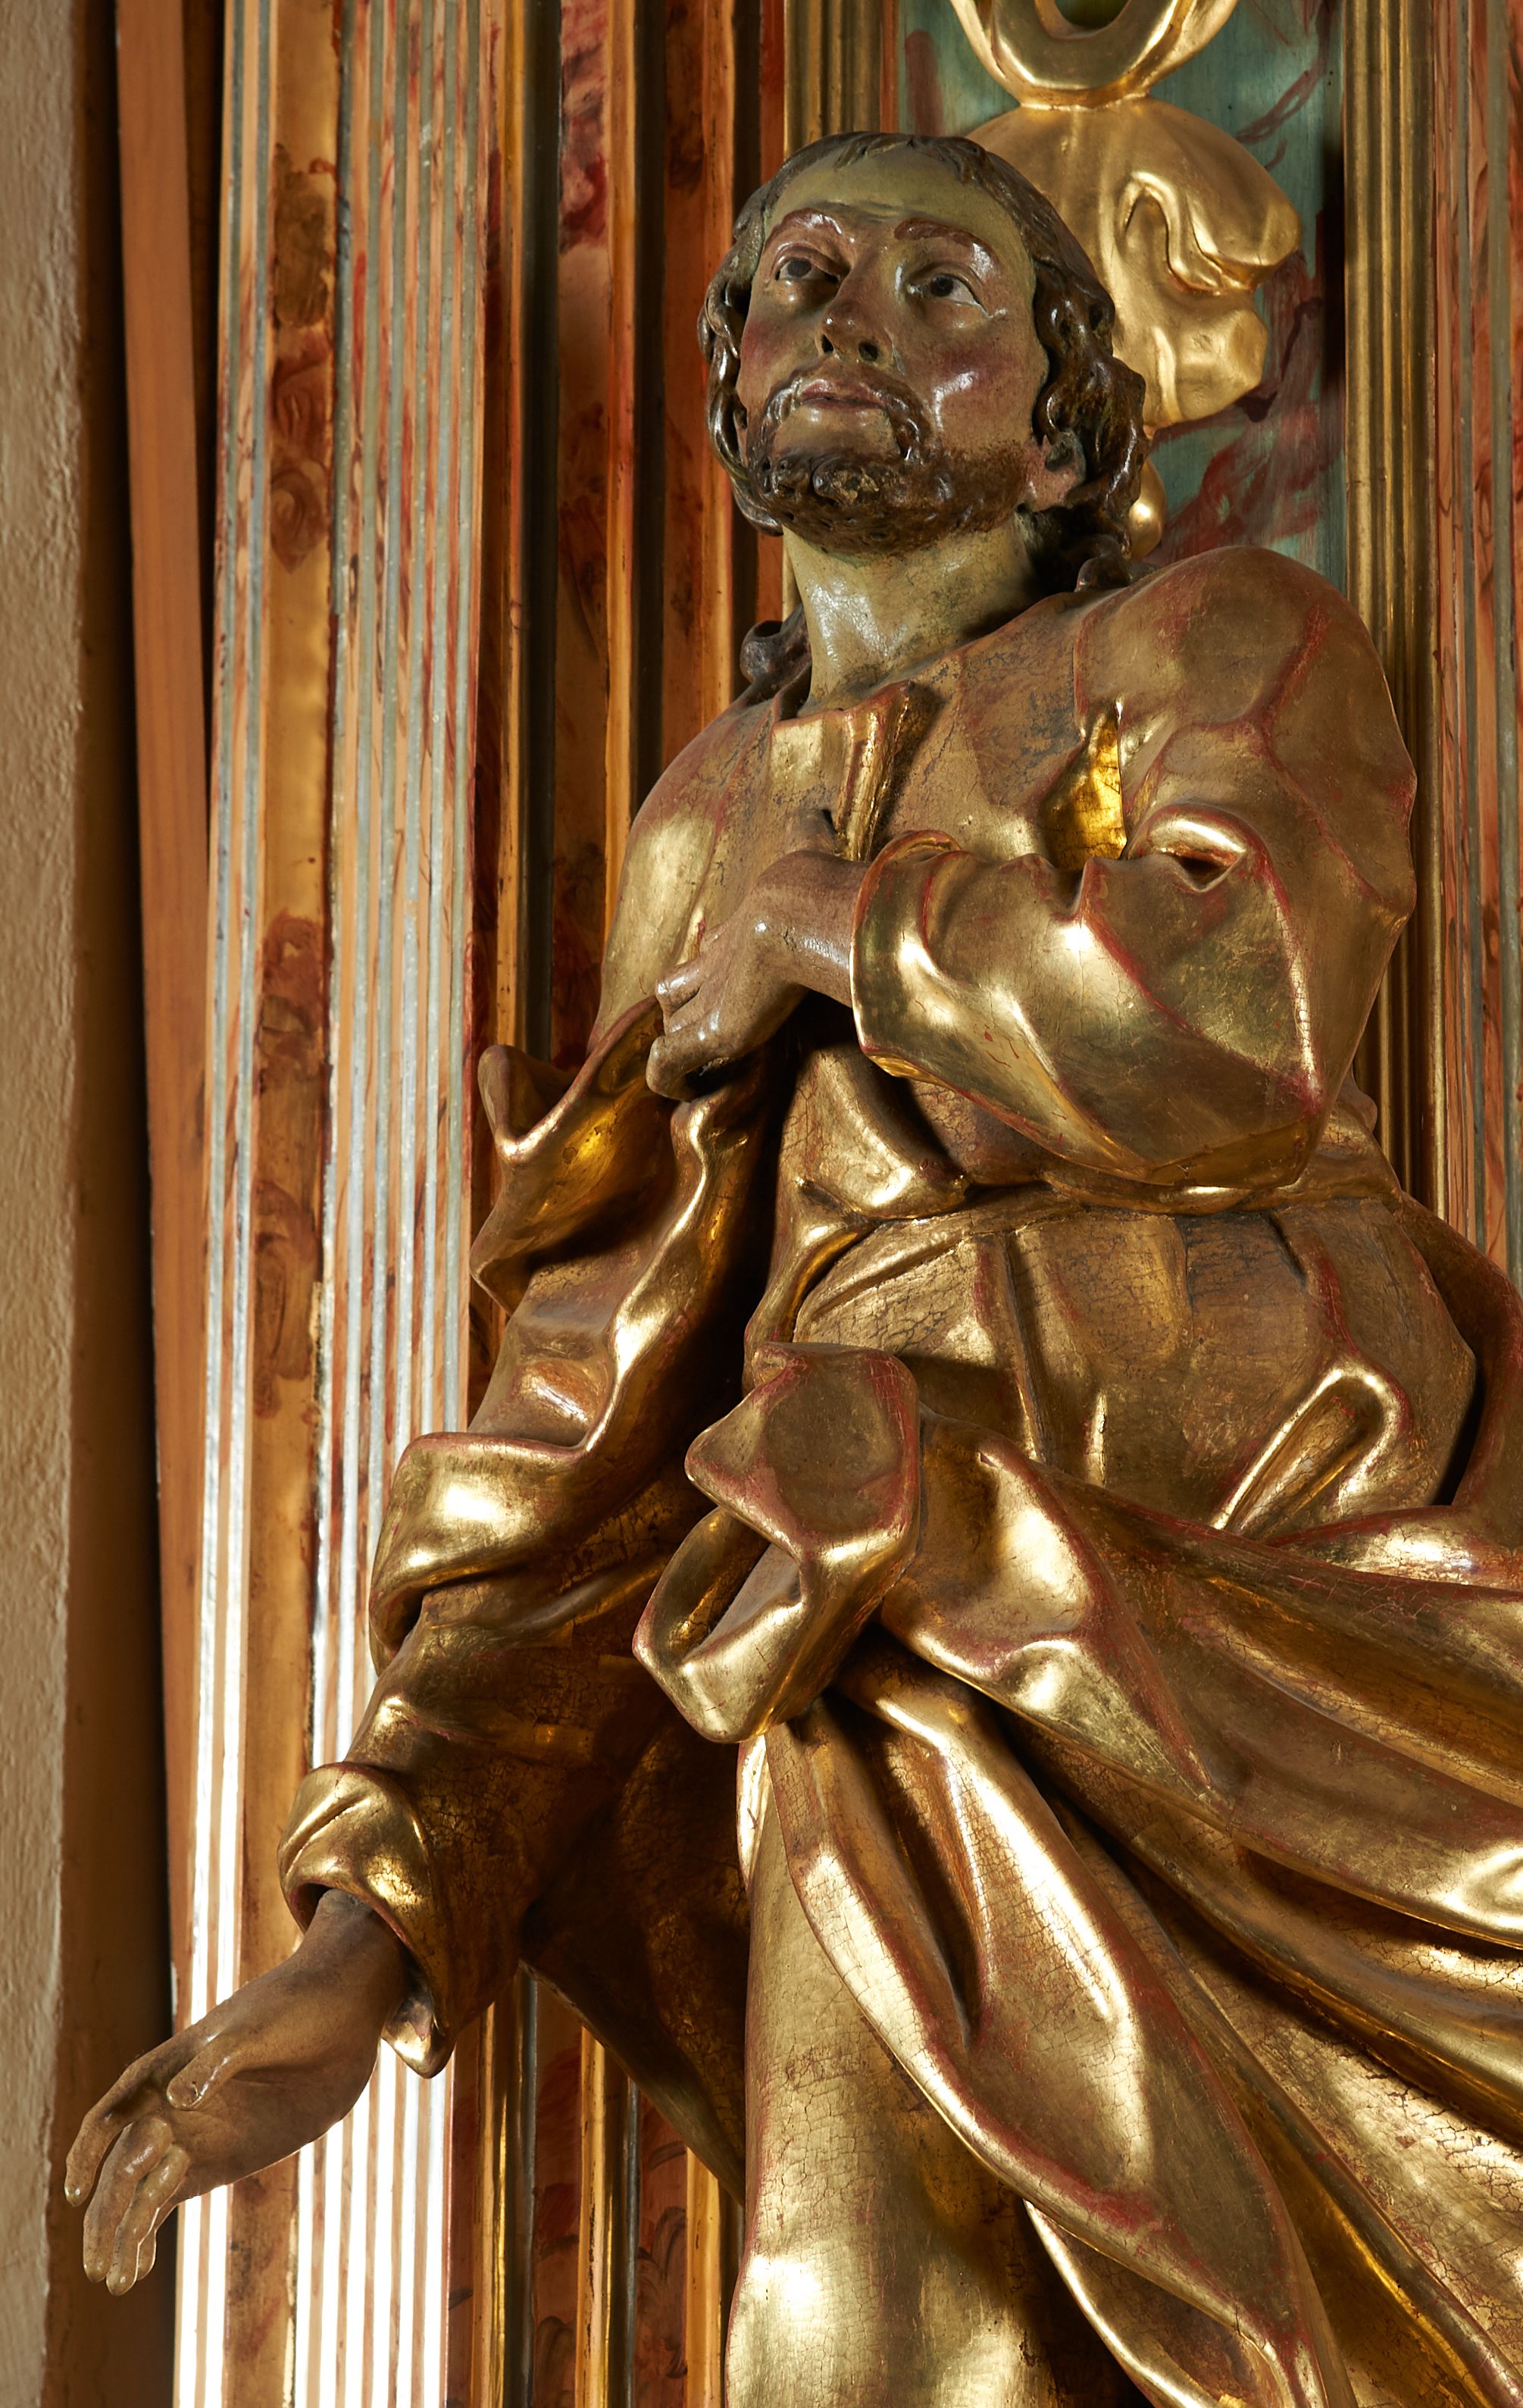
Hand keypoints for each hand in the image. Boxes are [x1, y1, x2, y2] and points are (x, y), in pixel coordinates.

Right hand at [66, 1891, 407, 2293]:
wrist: (337, 2022)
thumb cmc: (289, 2012)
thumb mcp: (254, 2033)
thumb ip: (215, 2065)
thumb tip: (176, 2101)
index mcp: (161, 2071)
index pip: (110, 2117)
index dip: (89, 2154)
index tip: (78, 2193)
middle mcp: (163, 2109)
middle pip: (118, 2167)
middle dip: (104, 2214)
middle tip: (100, 2265)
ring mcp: (187, 2137)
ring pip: (137, 2192)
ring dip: (122, 2233)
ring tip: (118, 2281)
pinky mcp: (212, 2160)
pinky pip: (165, 2200)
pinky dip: (148, 2232)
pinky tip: (138, 2269)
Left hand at [648, 849, 865, 1098]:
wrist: (799, 910)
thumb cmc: (811, 885)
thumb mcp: (808, 849)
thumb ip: (808, 832)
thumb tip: (816, 805)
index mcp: (738, 930)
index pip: (711, 950)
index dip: (712, 968)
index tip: (725, 982)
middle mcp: (714, 964)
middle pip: (677, 987)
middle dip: (685, 1008)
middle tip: (703, 1030)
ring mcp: (708, 999)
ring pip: (669, 1022)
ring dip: (678, 1042)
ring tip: (695, 1066)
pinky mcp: (709, 1031)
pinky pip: (666, 1061)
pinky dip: (666, 1076)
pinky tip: (681, 1089)